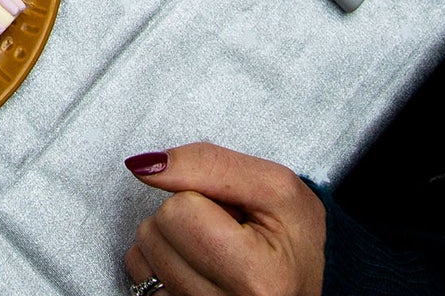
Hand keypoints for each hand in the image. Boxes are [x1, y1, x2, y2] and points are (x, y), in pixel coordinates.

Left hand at [122, 143, 325, 295]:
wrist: (305, 282)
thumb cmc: (294, 235)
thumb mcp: (273, 185)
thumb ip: (208, 163)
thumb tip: (145, 165)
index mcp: (258, 279)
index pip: (180, 211)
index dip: (199, 195)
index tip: (232, 212)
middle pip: (155, 233)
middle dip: (180, 216)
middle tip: (223, 229)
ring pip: (140, 257)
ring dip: (168, 240)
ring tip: (211, 249)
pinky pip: (138, 278)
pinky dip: (158, 263)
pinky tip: (195, 267)